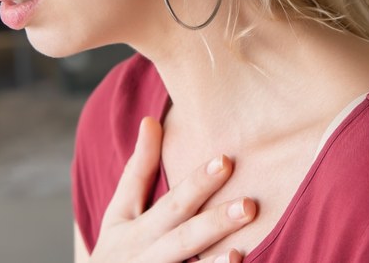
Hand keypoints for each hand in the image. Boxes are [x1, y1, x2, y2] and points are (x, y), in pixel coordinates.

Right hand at [89, 116, 255, 262]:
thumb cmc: (119, 248)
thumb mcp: (120, 211)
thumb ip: (139, 170)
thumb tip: (151, 120)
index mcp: (131, 226)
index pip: (165, 199)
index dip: (196, 183)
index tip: (225, 160)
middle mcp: (140, 252)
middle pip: (181, 234)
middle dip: (213, 220)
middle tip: (249, 205)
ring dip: (212, 262)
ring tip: (239, 251)